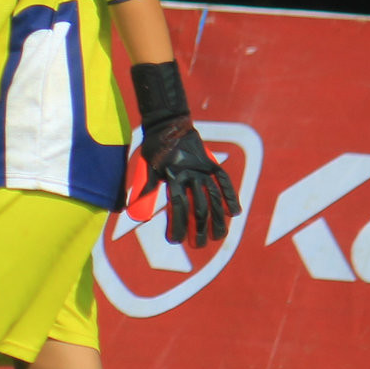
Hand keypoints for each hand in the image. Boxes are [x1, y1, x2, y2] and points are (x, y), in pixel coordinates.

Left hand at [130, 117, 237, 247]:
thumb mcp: (147, 168)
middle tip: (198, 246)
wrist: (168, 123)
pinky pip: (224, 181)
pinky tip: (234, 213)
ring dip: (218, 220)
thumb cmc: (154, 148)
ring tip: (219, 237)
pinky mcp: (212, 163)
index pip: (178, 207)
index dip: (177, 226)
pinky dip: (231, 196)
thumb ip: (146, 191)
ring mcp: (203, 168)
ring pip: (214, 198)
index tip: (176, 241)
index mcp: (172, 176)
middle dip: (199, 230)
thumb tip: (135, 214)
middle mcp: (190, 173)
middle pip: (198, 207)